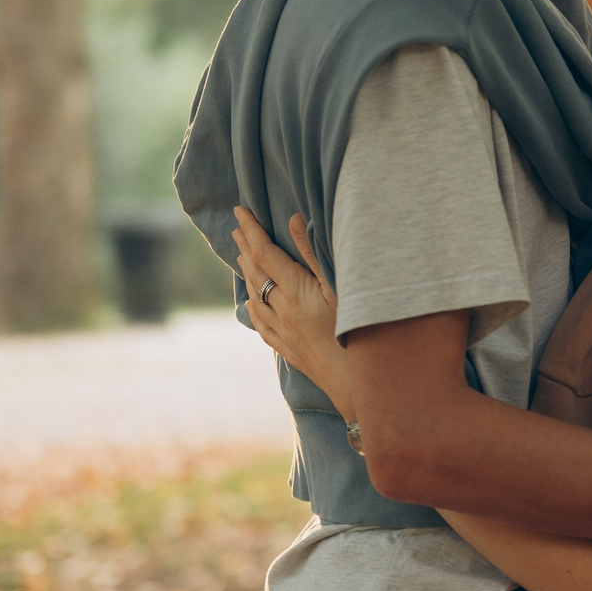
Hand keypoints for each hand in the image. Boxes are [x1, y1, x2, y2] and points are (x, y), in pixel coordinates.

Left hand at [231, 209, 353, 410]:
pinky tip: (251, 303)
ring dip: (247, 274)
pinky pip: (262, 324)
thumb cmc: (354, 330)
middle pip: (256, 272)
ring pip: (256, 298)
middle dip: (245, 247)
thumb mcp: (339, 286)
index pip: (264, 252)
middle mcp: (282, 310)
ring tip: (242, 258)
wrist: (353, 380)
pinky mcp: (288, 348)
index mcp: (295, 290)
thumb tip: (294, 220)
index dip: (251, 229)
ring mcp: (283, 331)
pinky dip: (254, 307)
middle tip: (237, 228)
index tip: (240, 210)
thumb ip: (314, 253)